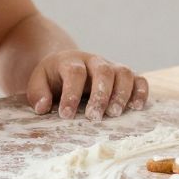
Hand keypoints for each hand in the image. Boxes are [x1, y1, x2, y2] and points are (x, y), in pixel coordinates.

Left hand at [27, 51, 147, 120]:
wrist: (67, 65)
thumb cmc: (53, 79)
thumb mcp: (38, 82)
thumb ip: (37, 93)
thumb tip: (43, 107)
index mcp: (71, 61)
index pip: (75, 73)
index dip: (71, 93)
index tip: (66, 115)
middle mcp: (94, 61)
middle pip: (103, 71)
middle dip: (101, 95)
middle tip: (94, 117)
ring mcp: (112, 67)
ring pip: (124, 73)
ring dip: (122, 94)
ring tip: (114, 114)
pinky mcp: (124, 76)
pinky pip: (139, 79)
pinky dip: (141, 92)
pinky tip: (136, 107)